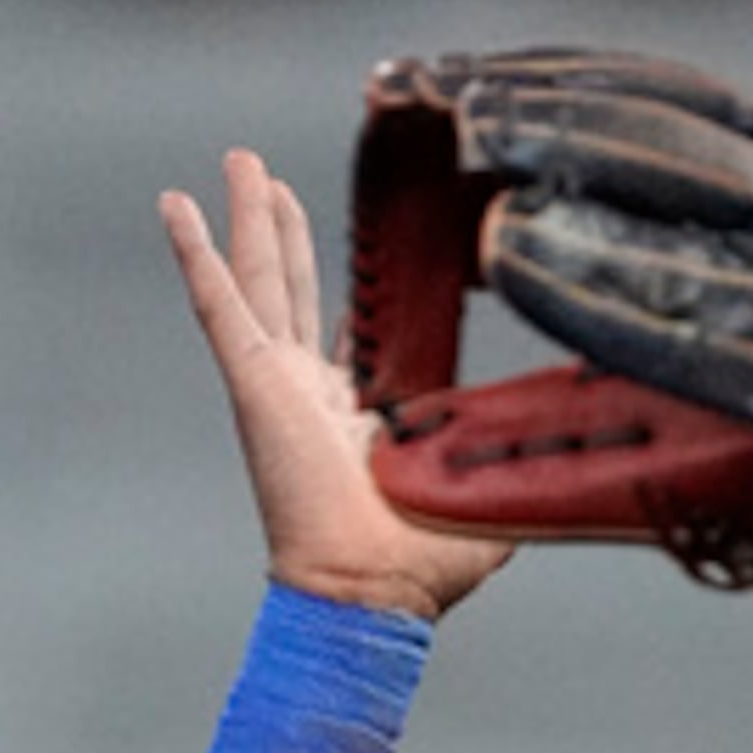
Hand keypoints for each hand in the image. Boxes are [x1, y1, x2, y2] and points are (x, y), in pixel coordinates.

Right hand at [159, 145, 512, 622]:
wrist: (367, 590)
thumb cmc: (422, 566)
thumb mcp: (490, 495)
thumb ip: (519, 459)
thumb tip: (575, 437)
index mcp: (355, 420)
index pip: (348, 340)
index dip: (351, 296)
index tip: (361, 257)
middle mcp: (309, 395)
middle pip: (294, 289)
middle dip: (283, 231)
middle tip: (269, 177)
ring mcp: (277, 384)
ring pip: (260, 281)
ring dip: (245, 220)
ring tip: (239, 162)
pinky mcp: (255, 383)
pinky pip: (220, 306)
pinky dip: (196, 255)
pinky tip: (177, 205)